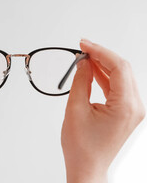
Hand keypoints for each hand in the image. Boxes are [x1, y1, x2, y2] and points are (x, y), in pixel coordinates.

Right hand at [61, 39, 144, 182]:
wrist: (87, 166)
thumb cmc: (81, 146)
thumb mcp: (75, 109)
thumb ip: (81, 81)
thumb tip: (83, 62)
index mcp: (126, 106)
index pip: (119, 67)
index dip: (100, 51)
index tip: (83, 44)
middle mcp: (135, 107)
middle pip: (123, 69)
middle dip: (102, 55)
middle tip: (82, 48)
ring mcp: (132, 109)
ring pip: (121, 77)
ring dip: (102, 65)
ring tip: (83, 56)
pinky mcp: (126, 112)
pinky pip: (117, 87)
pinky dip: (104, 77)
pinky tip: (91, 70)